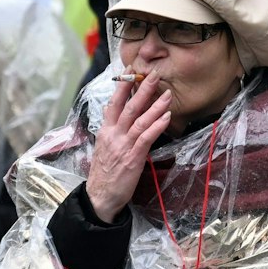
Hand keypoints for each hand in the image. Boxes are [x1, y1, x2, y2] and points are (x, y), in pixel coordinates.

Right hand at [86, 73, 174, 223]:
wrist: (100, 197)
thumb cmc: (104, 172)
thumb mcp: (103, 146)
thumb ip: (109, 127)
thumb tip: (110, 109)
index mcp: (105, 131)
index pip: (113, 103)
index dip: (123, 86)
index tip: (131, 71)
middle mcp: (113, 135)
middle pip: (128, 107)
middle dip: (142, 90)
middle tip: (155, 75)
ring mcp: (123, 146)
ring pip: (139, 120)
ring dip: (155, 106)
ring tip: (167, 94)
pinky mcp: (133, 158)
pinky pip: (146, 138)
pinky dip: (156, 126)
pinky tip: (166, 117)